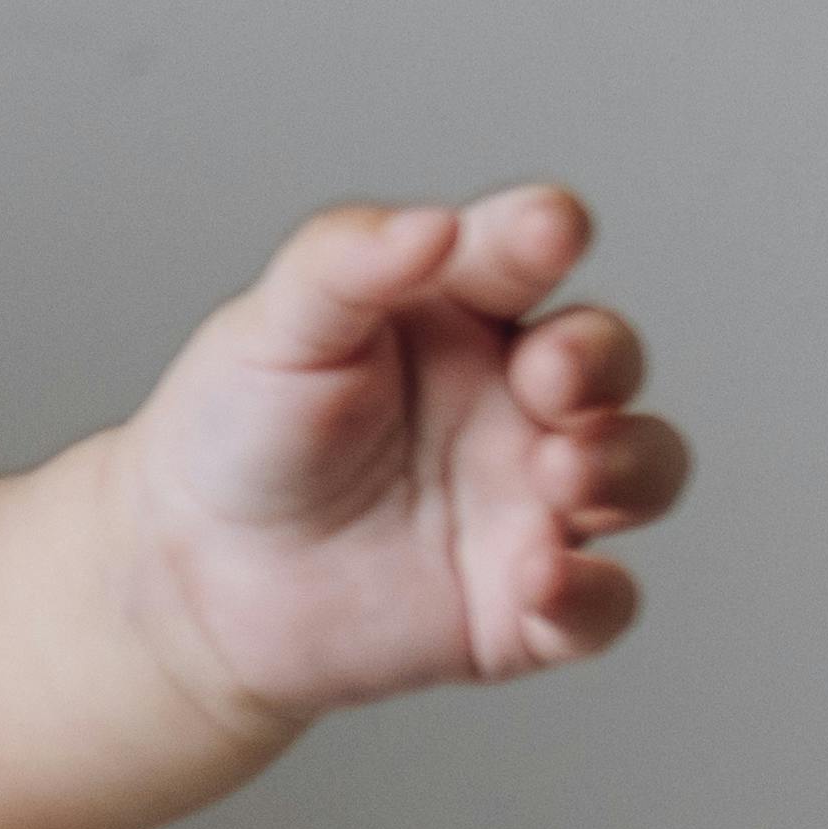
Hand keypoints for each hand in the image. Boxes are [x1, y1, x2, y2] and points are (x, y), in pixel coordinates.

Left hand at [117, 186, 688, 728]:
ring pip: (639, 469)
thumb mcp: (273, 329)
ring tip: (557, 475)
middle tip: (549, 374)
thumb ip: (345, 264)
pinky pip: (597, 603)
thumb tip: (432, 225)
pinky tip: (540, 581)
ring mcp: (528, 498)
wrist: (188, 572)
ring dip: (624, 465)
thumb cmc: (236, 430)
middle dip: (600, 359)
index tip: (544, 230)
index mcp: (460, 308)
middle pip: (608, 358)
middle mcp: (515, 397)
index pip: (525, 252)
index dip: (545, 233)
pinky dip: (588, 594)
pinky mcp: (519, 603)